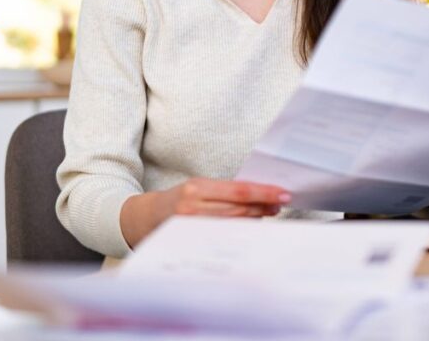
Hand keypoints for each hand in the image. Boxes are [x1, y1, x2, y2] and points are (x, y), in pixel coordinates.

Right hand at [121, 178, 290, 246]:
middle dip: (263, 207)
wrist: (145, 218)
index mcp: (197, 187)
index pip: (239, 190)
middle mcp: (193, 207)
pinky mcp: (191, 241)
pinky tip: (250, 228)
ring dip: (255, 219)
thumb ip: (224, 192)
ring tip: (268, 214)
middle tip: (280, 205)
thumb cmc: (178, 201)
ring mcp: (191, 227)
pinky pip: (223, 237)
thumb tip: (260, 197)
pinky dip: (240, 232)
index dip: (264, 193)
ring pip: (233, 224)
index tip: (283, 194)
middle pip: (239, 209)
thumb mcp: (198, 188)